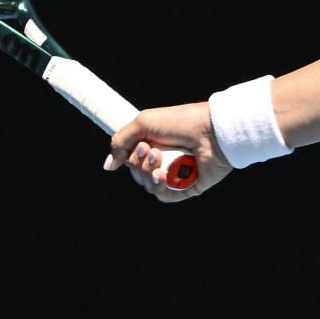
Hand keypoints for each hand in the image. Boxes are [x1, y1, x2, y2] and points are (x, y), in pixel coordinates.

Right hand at [103, 102, 234, 202]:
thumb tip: (108, 166)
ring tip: (161, 161)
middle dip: (140, 164)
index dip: (131, 156)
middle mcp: (164, 160)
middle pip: (137, 174)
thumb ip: (120, 142)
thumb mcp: (143, 123)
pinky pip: (164, 196)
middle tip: (153, 151)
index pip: (131, 159)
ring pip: (148, 186)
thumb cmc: (180, 122)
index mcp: (154, 144)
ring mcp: (175, 175)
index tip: (141, 146)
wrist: (211, 132)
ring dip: (149, 174)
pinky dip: (160, 187)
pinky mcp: (187, 188)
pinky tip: (163, 176)